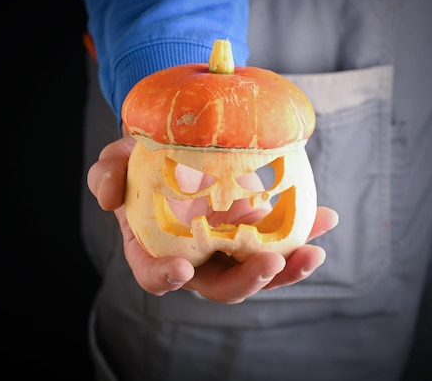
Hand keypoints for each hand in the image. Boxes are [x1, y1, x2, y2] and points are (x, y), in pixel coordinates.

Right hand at [88, 136, 338, 303]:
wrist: (181, 145)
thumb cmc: (146, 159)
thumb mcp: (120, 159)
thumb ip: (107, 174)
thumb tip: (108, 197)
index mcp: (158, 247)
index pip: (156, 276)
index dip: (166, 279)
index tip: (183, 270)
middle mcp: (198, 256)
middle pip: (221, 285)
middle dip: (246, 280)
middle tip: (270, 261)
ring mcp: (231, 245)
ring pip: (259, 271)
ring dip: (288, 268)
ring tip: (312, 251)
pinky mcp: (257, 229)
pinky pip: (282, 239)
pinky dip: (304, 232)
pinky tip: (325, 218)